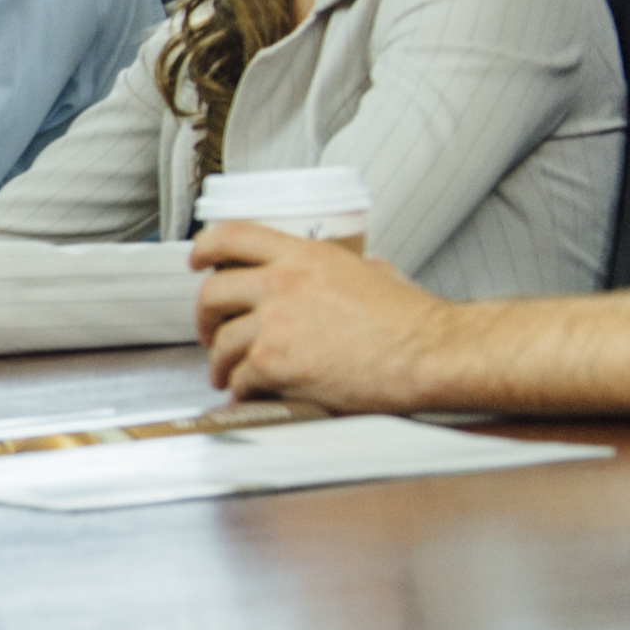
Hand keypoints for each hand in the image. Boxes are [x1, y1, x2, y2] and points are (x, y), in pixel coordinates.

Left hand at [194, 221, 453, 407]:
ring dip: (221, 362)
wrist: (432, 354)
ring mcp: (275, 324)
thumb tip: (355, 269)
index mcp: (304, 256)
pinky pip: (240, 377)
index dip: (205, 248)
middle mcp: (282, 284)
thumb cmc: (414, 321)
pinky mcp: (276, 363)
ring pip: (222, 342)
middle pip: (212, 293)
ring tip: (228, 373)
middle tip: (210, 331)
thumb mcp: (377, 272)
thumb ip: (350, 267)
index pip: (232, 236)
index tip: (196, 261)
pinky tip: (250, 392)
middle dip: (205, 317)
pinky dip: (241, 388)